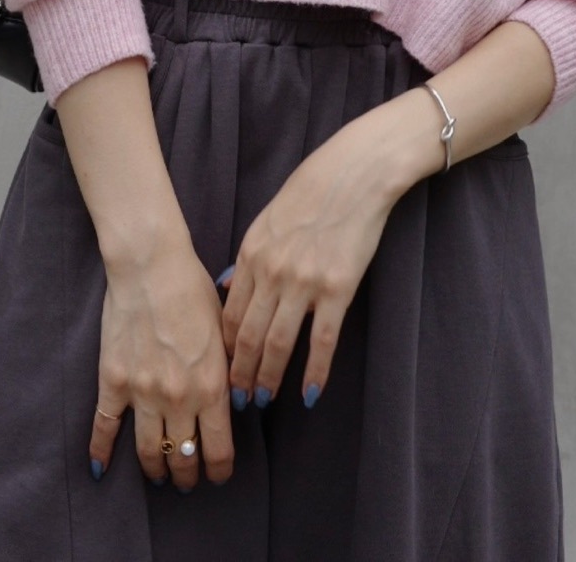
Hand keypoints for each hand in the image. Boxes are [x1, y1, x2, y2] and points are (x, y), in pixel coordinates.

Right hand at [89, 236, 234, 489]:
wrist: (152, 266)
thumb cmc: (193, 289)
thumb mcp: (225, 330)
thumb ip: (229, 368)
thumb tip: (238, 398)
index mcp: (212, 386)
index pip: (218, 448)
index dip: (219, 469)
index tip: (218, 475)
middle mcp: (179, 398)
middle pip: (183, 456)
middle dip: (187, 474)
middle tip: (187, 480)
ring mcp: (142, 392)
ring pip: (149, 451)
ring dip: (156, 469)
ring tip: (159, 477)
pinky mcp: (113, 381)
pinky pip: (105, 427)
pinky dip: (102, 451)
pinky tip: (102, 468)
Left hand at [221, 119, 403, 408]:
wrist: (353, 173)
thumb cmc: (311, 191)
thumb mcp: (267, 220)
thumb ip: (248, 258)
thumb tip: (226, 287)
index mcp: (252, 254)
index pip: (230, 314)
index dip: (224, 348)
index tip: (221, 371)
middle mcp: (272, 272)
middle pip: (249, 336)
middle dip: (240, 373)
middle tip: (237, 401)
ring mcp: (304, 282)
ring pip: (279, 343)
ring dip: (269, 377)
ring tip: (263, 401)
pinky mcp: (338, 288)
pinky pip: (322, 339)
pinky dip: (315, 370)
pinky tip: (310, 392)